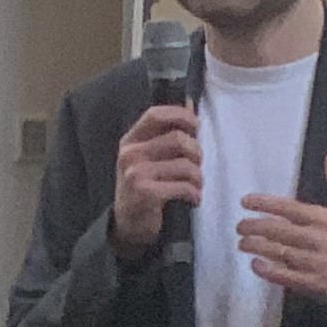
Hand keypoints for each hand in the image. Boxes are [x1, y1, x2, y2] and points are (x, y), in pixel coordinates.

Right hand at [109, 104, 203, 261]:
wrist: (128, 224)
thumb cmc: (145, 186)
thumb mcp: (148, 157)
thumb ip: (166, 133)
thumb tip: (191, 103)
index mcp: (131, 140)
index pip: (155, 114)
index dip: (181, 115)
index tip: (195, 125)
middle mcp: (130, 154)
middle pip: (179, 139)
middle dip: (197, 153)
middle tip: (196, 166)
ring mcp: (136, 173)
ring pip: (186, 165)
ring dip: (198, 178)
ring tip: (194, 185)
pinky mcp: (145, 193)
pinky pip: (185, 186)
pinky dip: (194, 194)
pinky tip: (192, 199)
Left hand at [237, 152, 326, 314]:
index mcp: (326, 220)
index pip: (289, 208)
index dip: (265, 203)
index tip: (246, 201)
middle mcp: (316, 239)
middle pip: (277, 230)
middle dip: (254, 226)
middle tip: (240, 226)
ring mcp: (312, 263)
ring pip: (276, 251)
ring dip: (255, 246)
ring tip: (243, 243)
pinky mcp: (310, 283)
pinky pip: (282, 275)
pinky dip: (266, 269)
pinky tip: (256, 264)